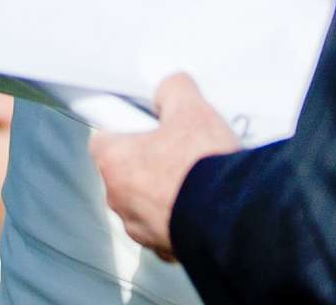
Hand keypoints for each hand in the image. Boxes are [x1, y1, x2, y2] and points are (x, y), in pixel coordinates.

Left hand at [90, 74, 239, 261]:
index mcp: (114, 162)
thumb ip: (173, 90)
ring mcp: (141, 228)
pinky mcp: (165, 248)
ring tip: (197, 175)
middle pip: (127, 170)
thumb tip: (172, 87)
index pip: (103, 138)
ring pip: (147, 201)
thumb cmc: (201, 167)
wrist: (231, 218)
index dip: (126, 127)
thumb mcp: (190, 108)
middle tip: (179, 146)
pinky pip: (167, 225)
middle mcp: (120, 199)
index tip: (144, 124)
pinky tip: (204, 201)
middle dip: (151, 158)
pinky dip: (182, 214)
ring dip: (166, 190)